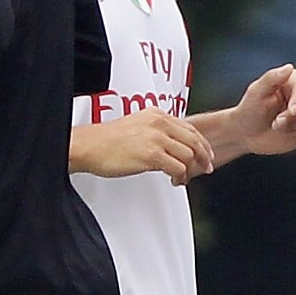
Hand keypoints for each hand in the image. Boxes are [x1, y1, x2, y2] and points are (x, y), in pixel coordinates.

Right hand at [74, 110, 215, 182]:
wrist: (88, 146)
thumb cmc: (107, 140)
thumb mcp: (136, 125)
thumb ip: (156, 131)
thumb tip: (173, 145)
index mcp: (157, 115)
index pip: (190, 128)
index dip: (202, 144)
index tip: (207, 155)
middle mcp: (159, 123)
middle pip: (194, 141)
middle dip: (203, 157)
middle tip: (206, 168)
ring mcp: (156, 138)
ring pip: (188, 155)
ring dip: (189, 170)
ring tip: (181, 177)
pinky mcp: (151, 155)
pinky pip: (178, 168)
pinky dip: (180, 176)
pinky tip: (174, 180)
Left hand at [228, 65, 295, 155]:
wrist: (248, 133)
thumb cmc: (250, 110)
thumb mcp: (256, 93)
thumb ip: (272, 78)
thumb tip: (289, 67)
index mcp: (291, 80)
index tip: (291, 111)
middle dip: (292, 117)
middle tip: (275, 124)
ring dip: (293, 126)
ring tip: (276, 126)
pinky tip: (285, 132)